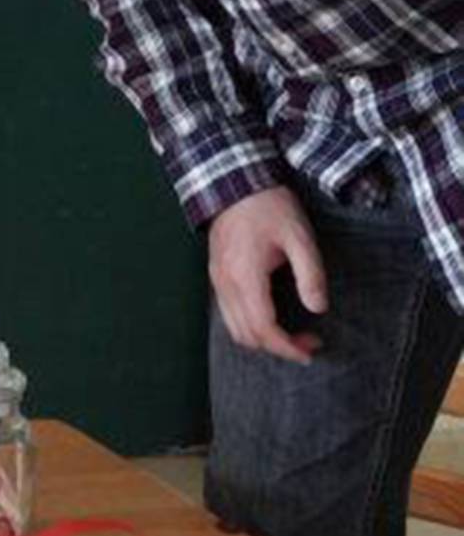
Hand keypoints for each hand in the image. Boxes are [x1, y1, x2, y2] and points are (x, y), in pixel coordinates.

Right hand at [207, 185, 326, 364]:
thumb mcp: (300, 237)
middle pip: (246, 335)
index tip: (311, 350)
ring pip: (235, 328)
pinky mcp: (216, 276)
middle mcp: (225, 284)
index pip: (263, 328)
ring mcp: (217, 281)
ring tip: (293, 332)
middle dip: (278, 347)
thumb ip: (310, 275)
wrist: (235, 185)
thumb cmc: (270, 208)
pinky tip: (273, 316)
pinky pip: (229, 314)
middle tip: (309, 341)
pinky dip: (251, 325)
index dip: (287, 347)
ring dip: (264, 338)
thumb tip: (318, 308)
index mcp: (246, 276)